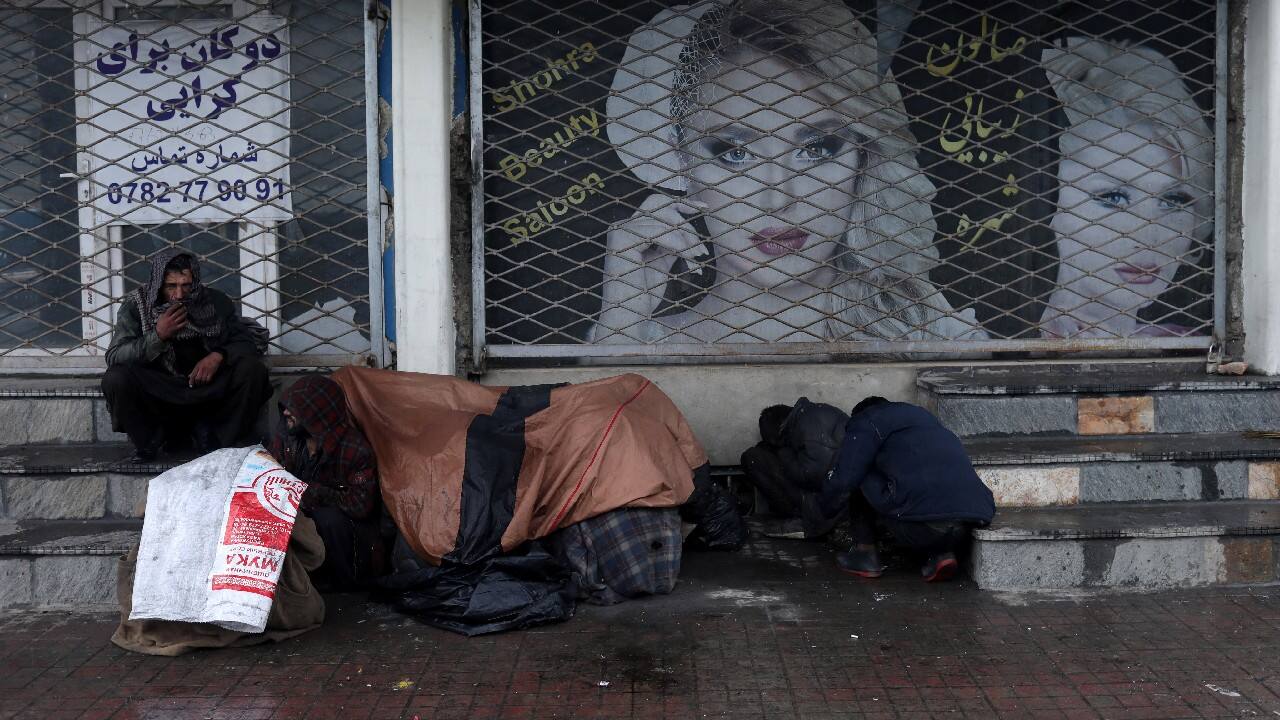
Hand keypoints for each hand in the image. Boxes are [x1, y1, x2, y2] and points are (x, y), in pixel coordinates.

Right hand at [155, 303, 187, 339]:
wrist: (159, 333)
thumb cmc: (160, 325)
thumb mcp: (161, 317)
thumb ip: (165, 313)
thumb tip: (170, 309)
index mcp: (166, 316)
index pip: (172, 309)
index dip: (176, 305)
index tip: (180, 303)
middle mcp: (170, 319)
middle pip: (178, 312)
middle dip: (182, 309)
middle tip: (185, 307)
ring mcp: (174, 324)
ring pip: (181, 317)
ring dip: (184, 314)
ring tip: (186, 312)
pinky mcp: (176, 328)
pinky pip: (182, 324)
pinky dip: (185, 321)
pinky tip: (187, 320)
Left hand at [188, 351, 223, 386]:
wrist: (214, 357)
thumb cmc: (206, 360)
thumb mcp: (198, 364)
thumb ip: (194, 370)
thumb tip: (189, 376)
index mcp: (197, 367)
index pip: (193, 375)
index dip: (191, 381)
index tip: (191, 385)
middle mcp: (201, 369)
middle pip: (197, 379)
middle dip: (197, 383)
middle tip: (197, 384)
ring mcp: (207, 371)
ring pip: (203, 380)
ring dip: (202, 383)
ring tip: (201, 383)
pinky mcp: (211, 372)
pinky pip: (208, 379)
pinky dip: (207, 382)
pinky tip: (206, 382)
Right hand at [601, 194, 709, 316]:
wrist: (628, 316)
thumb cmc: (643, 295)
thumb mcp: (662, 264)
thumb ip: (671, 245)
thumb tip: (687, 233)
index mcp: (630, 229)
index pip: (657, 203)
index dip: (681, 203)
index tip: (704, 208)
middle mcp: (622, 226)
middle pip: (663, 207)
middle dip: (687, 227)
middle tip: (701, 252)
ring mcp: (620, 230)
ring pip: (664, 221)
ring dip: (686, 241)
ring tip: (696, 260)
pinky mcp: (622, 239)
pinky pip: (658, 232)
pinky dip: (677, 243)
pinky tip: (687, 257)